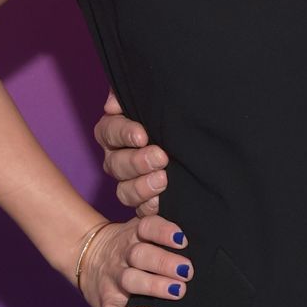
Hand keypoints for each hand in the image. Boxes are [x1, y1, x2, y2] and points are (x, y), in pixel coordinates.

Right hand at [75, 216, 193, 306]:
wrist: (87, 257)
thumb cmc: (130, 245)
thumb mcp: (140, 229)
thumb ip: (164, 229)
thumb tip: (199, 230)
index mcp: (134, 234)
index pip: (148, 226)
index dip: (164, 232)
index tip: (183, 240)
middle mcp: (122, 254)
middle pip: (140, 255)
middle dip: (164, 262)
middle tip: (187, 271)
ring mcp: (112, 278)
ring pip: (129, 281)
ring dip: (154, 286)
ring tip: (178, 291)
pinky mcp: (104, 301)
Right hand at [95, 91, 169, 217]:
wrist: (197, 143)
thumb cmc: (174, 116)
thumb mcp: (157, 101)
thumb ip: (130, 97)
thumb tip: (112, 104)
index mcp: (116, 133)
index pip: (109, 131)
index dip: (123, 134)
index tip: (142, 135)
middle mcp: (118, 159)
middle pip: (116, 164)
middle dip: (138, 162)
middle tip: (160, 157)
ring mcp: (130, 182)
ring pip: (125, 191)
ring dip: (142, 187)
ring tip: (163, 179)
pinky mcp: (145, 202)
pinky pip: (141, 210)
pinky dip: (150, 207)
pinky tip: (161, 202)